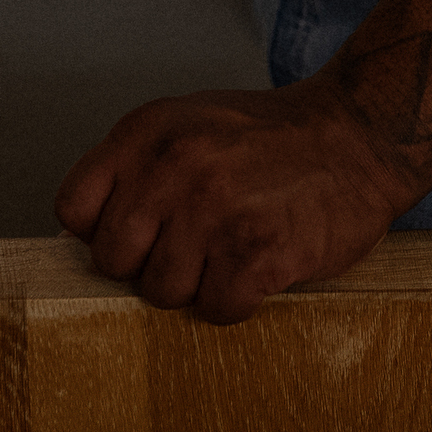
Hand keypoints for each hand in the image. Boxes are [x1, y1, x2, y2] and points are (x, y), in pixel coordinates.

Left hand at [53, 81, 416, 323]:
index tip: (134, 235)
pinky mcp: (258, 252)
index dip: (101, 231)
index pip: (74, 208)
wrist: (357, 134)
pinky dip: (238, 299)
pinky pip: (217, 308)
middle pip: (114, 259)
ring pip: (163, 292)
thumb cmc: (270, 138)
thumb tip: (86, 235)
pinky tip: (258, 266)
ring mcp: (217, 210)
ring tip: (230, 251)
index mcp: (149, 131)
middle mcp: (176, 166)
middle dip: (146, 265)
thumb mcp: (190, 123)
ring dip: (196, 285)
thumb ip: (137, 168)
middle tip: (188, 249)